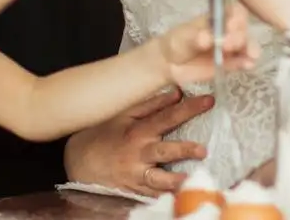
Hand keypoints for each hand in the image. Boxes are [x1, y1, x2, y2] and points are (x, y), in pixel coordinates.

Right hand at [64, 88, 213, 195]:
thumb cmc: (104, 134)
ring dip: (175, 180)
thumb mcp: (124, 115)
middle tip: (203, 150)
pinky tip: (181, 197)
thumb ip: (152, 104)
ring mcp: (136, 174)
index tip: (209, 101)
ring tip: (192, 181)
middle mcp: (139, 153)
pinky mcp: (135, 190)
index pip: (168, 117)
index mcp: (138, 131)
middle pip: (165, 151)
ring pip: (159, 179)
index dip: (189, 108)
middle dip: (184, 150)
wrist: (79, 161)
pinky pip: (153, 195)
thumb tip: (177, 93)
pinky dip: (165, 196)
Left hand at [159, 5, 258, 85]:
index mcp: (218, 17)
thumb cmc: (178, 42)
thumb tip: (207, 38)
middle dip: (239, 36)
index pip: (235, 12)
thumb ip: (196, 37)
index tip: (231, 26)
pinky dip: (247, 62)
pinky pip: (242, 62)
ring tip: (250, 55)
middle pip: (242, 29)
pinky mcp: (231, 63)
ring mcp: (231, 47)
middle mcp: (228, 30)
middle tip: (228, 46)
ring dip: (250, 49)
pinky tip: (248, 65)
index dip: (237, 17)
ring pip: (247, 45)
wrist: (171, 63)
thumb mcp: (184, 37)